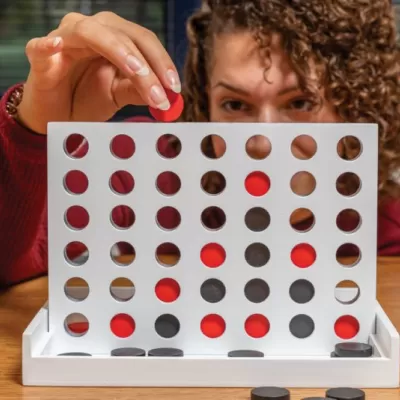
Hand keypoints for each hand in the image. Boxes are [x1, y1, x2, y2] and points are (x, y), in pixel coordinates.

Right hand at [17, 12, 180, 133]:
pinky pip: (41, 46)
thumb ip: (138, 91)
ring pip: (91, 33)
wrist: (57, 116)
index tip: (175, 88)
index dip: (161, 62)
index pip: (143, 41)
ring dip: (118, 52)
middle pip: (124, 35)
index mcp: (113, 38)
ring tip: (136, 71)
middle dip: (147, 65)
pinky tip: (56, 46)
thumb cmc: (86, 99)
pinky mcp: (40, 56)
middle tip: (162, 91)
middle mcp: (92, 31)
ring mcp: (64, 39)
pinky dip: (48, 45)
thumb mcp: (118, 95)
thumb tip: (167, 95)